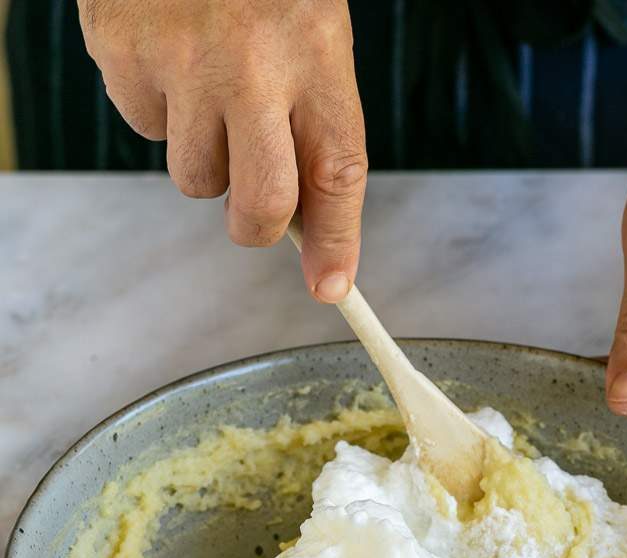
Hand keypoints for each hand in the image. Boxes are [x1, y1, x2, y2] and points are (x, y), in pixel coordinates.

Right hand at [78, 0, 366, 302]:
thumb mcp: (312, 33)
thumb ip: (313, 125)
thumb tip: (306, 235)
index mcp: (316, 53)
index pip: (336, 174)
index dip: (337, 242)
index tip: (332, 289)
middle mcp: (252, 64)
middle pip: (258, 207)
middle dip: (255, 225)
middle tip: (252, 209)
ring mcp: (181, 61)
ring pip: (194, 180)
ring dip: (204, 155)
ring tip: (209, 85)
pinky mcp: (122, 54)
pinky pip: (146, 129)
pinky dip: (160, 108)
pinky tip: (170, 56)